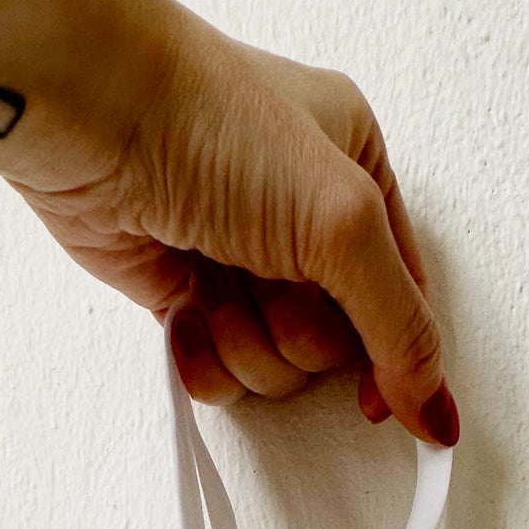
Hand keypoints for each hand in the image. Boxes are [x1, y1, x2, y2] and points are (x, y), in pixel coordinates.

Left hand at [2, 0, 457, 446]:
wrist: (90, 116)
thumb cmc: (214, 126)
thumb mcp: (343, 221)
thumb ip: (399, 325)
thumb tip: (438, 412)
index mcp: (360, 174)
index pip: (404, 298)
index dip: (394, 359)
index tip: (373, 402)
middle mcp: (304, 217)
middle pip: (338, 343)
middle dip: (298, 330)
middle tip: (268, 278)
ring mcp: (242, 258)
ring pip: (276, 363)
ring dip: (246, 339)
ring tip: (214, 277)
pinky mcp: (183, 290)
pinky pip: (219, 368)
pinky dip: (203, 355)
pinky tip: (183, 307)